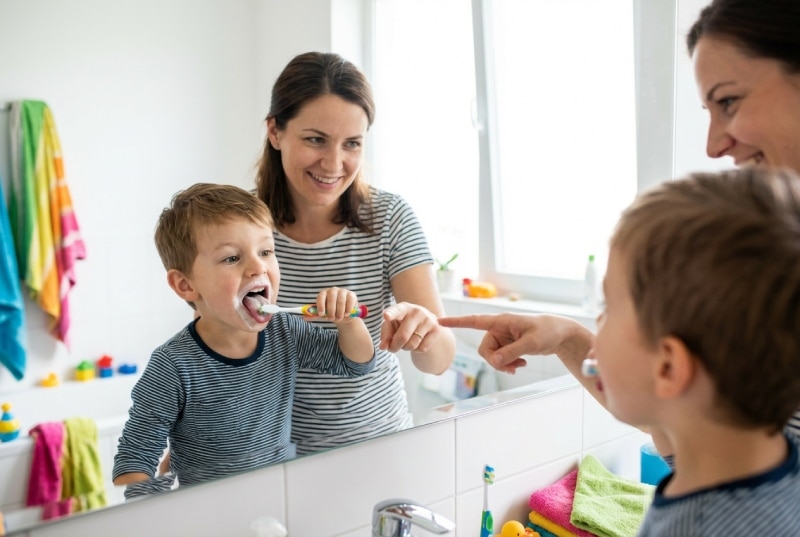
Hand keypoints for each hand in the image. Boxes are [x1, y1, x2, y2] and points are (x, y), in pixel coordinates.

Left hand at [315, 287, 358, 321]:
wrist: (344, 314)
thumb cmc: (332, 312)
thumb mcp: (324, 314)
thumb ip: (315, 315)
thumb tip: (304, 317)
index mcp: (324, 293)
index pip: (321, 297)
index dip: (321, 305)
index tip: (321, 315)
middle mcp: (333, 290)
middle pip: (331, 298)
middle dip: (331, 310)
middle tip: (332, 319)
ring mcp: (343, 291)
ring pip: (341, 301)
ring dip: (340, 312)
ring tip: (339, 318)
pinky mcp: (351, 294)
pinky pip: (350, 301)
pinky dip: (348, 309)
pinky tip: (346, 314)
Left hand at [379, 302, 439, 352]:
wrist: (422, 322)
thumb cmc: (402, 323)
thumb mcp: (391, 326)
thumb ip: (385, 335)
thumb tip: (383, 347)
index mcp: (403, 307)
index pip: (396, 310)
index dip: (391, 314)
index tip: (386, 316)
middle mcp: (417, 311)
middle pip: (403, 336)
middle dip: (394, 347)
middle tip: (392, 349)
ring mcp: (428, 319)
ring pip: (412, 344)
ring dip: (406, 348)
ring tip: (406, 342)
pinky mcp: (436, 329)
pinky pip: (422, 348)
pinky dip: (416, 350)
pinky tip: (416, 342)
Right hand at [438, 313, 590, 373]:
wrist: (560, 334)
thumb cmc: (547, 332)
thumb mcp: (531, 343)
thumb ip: (511, 352)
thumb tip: (494, 361)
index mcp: (501, 321)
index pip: (475, 321)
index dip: (457, 322)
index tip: (439, 321)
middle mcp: (498, 328)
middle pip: (484, 349)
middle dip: (496, 361)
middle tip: (513, 367)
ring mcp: (502, 337)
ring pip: (492, 356)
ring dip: (504, 364)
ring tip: (520, 365)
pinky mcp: (507, 345)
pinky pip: (499, 358)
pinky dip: (508, 364)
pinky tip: (521, 364)